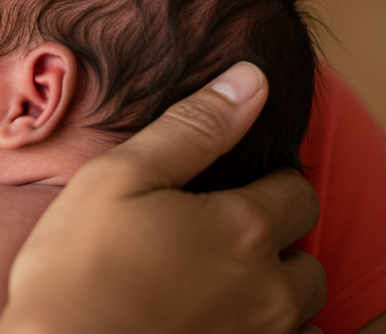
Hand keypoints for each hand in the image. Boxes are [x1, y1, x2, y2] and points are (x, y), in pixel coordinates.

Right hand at [0, 62, 327, 333]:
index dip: (266, 181)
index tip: (226, 187)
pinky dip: (260, 333)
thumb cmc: (77, 267)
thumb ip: (193, 127)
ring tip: (218, 286)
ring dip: (274, 296)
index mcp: (244, 229)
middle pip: (309, 258)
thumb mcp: (120, 177)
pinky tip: (214, 321)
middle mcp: (269, 291)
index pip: (296, 190)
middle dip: (276, 244)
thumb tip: (252, 79)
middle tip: (218, 239)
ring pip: (301, 313)